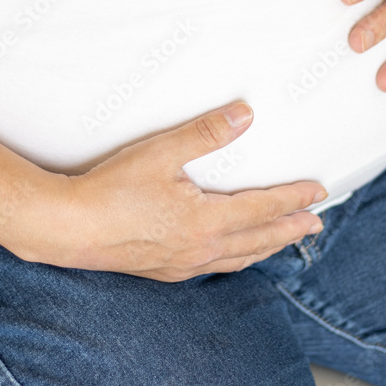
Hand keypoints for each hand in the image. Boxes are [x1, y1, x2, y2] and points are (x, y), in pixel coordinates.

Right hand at [12, 103, 327, 281]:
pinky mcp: (165, 270)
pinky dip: (237, 258)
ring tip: (284, 240)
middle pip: (260, 240)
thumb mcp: (161, 152)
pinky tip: (232, 253)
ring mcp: (183, 264)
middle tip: (315, 222)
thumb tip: (244, 115)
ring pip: (239, 258)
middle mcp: (201, 249)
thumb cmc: (110, 189)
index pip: (264, 208)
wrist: (67, 228)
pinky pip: (215, 265)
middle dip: (290, 229)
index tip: (318, 192)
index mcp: (207, 221)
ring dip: (267, 247)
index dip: (294, 199)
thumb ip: (205, 133)